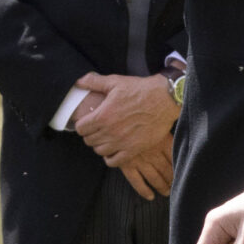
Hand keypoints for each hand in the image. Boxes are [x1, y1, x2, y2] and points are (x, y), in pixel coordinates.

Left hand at [71, 73, 177, 199]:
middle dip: (90, 135)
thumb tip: (78, 81)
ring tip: (105, 139)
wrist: (164, 99)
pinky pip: (115, 161)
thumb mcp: (115, 82)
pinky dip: (111, 158)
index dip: (82, 124)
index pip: (80, 128)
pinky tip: (113, 151)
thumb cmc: (140, 90)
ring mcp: (122, 142)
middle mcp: (110, 131)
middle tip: (97, 130)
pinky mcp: (134, 149)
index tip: (87, 122)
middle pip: (89, 140)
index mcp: (103, 115)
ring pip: (100, 151)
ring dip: (100, 145)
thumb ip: (94, 82)